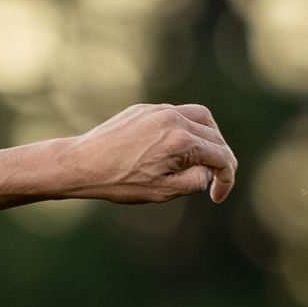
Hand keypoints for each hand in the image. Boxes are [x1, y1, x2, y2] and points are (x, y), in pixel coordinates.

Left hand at [60, 103, 236, 204]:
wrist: (80, 164)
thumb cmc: (120, 182)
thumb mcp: (164, 191)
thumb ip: (195, 181)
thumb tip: (208, 171)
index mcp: (181, 141)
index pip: (221, 157)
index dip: (227, 180)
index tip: (217, 197)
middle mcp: (173, 119)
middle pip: (214, 135)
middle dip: (221, 158)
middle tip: (216, 178)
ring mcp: (157, 110)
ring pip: (200, 117)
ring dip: (209, 137)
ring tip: (205, 158)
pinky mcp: (143, 109)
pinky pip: (176, 113)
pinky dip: (187, 128)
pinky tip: (178, 147)